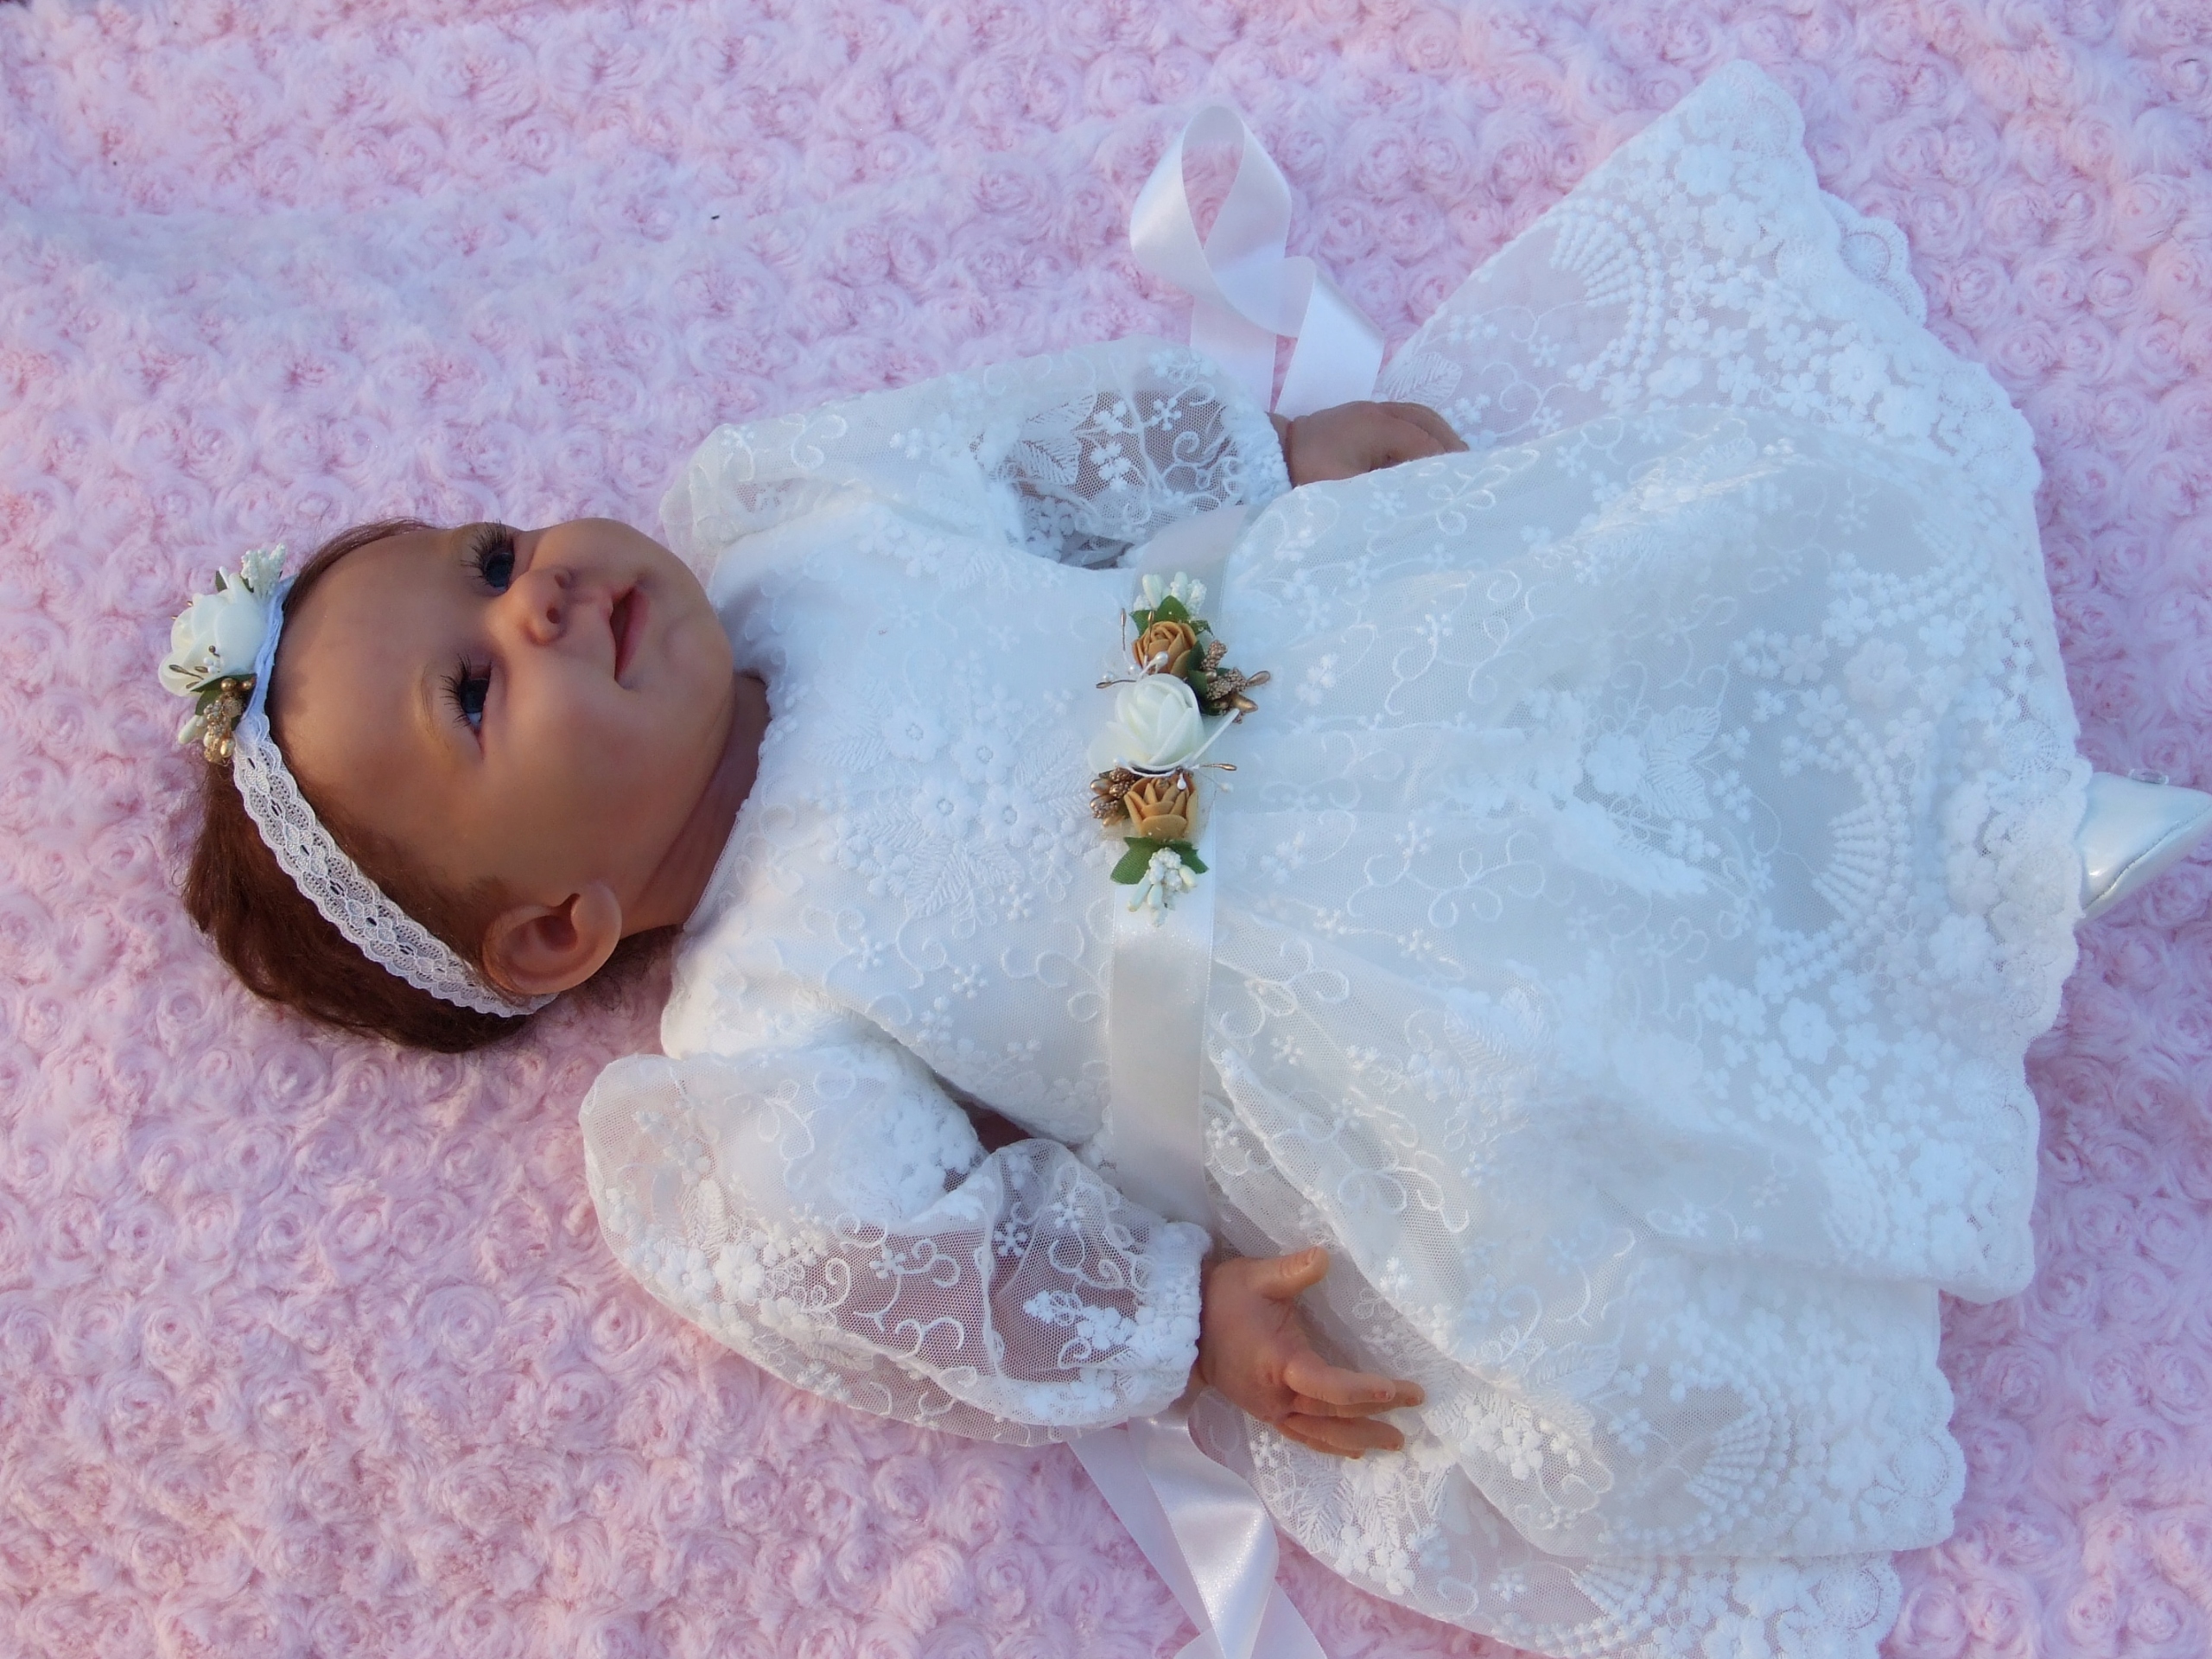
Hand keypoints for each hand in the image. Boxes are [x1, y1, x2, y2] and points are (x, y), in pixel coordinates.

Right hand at [1195, 1247, 1424, 1457]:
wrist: (1184, 1328)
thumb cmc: (1223, 1297)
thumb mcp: (1257, 1276)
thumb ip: (1293, 1270)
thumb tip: (1326, 1257)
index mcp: (1279, 1363)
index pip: (1328, 1386)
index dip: (1363, 1391)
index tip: (1397, 1389)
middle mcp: (1277, 1395)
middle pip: (1333, 1413)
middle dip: (1375, 1412)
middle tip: (1414, 1406)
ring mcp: (1270, 1410)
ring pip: (1321, 1434)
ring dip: (1359, 1438)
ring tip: (1394, 1442)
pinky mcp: (1266, 1413)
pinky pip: (1303, 1436)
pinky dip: (1330, 1445)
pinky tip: (1353, 1450)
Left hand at [1270, 401, 1467, 485]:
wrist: (1266, 457)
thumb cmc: (1303, 476)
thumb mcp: (1344, 491)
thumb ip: (1386, 492)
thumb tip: (1420, 502)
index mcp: (1377, 425)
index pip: (1426, 445)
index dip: (1445, 468)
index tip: (1460, 490)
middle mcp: (1378, 411)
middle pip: (1429, 422)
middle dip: (1451, 448)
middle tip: (1468, 475)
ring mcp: (1369, 411)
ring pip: (1418, 418)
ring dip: (1439, 440)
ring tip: (1453, 467)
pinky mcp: (1361, 419)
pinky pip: (1404, 422)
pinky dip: (1422, 437)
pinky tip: (1427, 460)